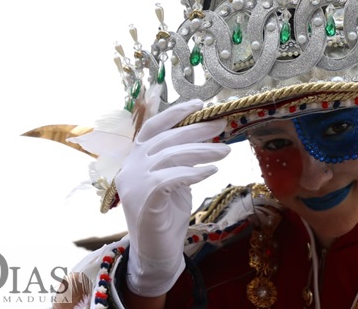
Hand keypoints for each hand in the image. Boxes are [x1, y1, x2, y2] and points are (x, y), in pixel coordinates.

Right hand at [115, 99, 228, 296]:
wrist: (156, 252)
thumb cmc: (167, 214)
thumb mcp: (174, 179)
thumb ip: (180, 158)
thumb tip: (206, 135)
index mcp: (136, 158)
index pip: (152, 127)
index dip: (175, 114)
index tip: (199, 105)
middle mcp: (131, 167)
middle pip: (167, 139)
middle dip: (197, 130)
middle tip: (222, 127)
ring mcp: (135, 183)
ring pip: (171, 156)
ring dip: (202, 151)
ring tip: (225, 152)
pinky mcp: (145, 199)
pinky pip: (171, 177)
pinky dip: (194, 172)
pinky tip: (212, 171)